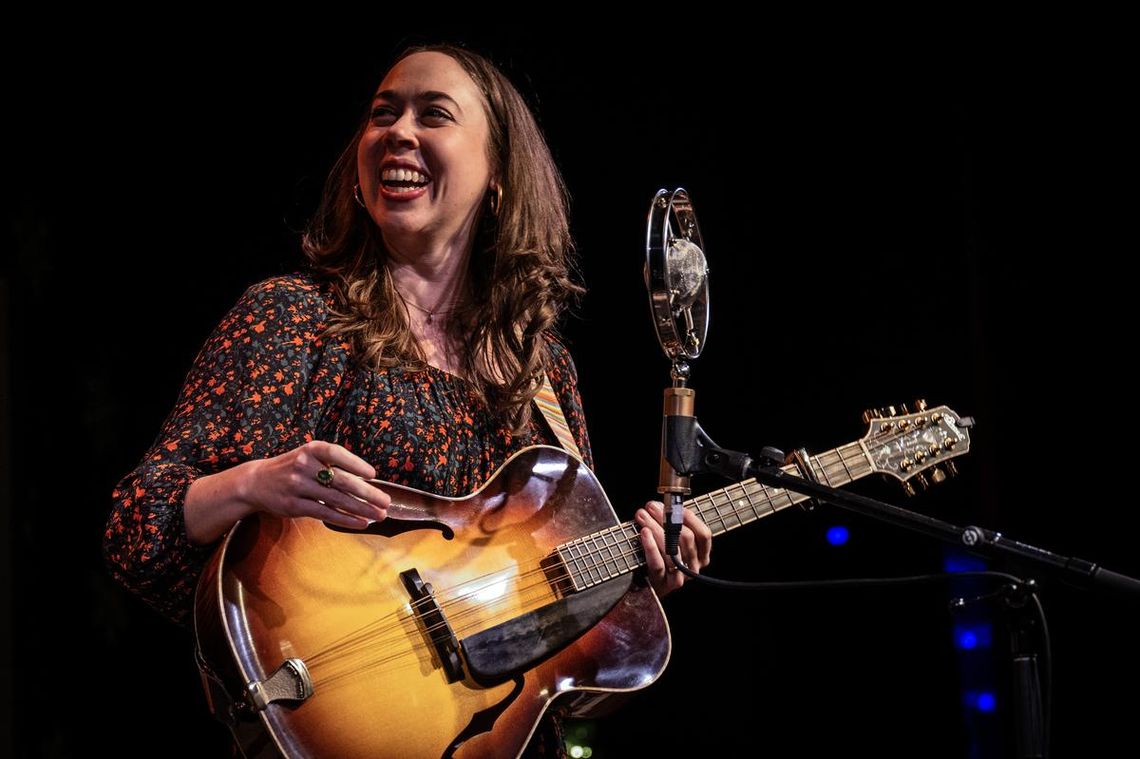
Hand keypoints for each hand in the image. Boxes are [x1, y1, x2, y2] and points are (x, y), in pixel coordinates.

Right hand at [239, 440, 390, 528]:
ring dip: (361, 509)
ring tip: (379, 515)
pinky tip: (360, 522)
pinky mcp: (294, 506)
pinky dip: (345, 519)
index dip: (356, 464)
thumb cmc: (292, 467)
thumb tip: (368, 481)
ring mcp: (298, 486)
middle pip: (341, 481)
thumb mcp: (309, 456)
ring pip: (336, 500)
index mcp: (311, 449)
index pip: (337, 454)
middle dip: (367, 493)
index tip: (373, 475)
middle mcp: (304, 465)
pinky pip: (325, 513)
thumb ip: (333, 464)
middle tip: (386, 502)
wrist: (256, 482)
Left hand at [634, 500, 711, 596]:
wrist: (644, 587)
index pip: (704, 535)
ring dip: (655, 528)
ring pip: (672, 549)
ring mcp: (679, 577)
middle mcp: (693, 567)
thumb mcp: (672, 542)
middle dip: (667, 518)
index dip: (690, 518)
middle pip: (686, 538)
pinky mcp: (663, 583)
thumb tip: (658, 505)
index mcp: (701, 556)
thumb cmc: (659, 558)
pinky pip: (658, 563)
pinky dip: (650, 546)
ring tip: (642, 516)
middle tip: (651, 507)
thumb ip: (672, 526)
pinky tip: (644, 533)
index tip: (673, 505)